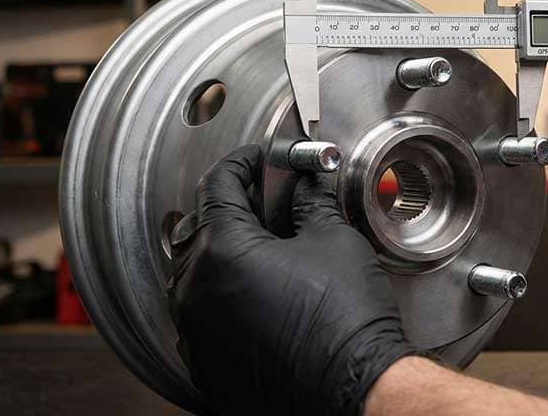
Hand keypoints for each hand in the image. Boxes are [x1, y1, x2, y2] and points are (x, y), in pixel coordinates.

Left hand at [168, 145, 415, 414]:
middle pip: (199, 228)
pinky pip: (200, 316)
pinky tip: (255, 294)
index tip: (256, 160)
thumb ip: (308, 203)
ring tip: (261, 248)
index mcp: (222, 251)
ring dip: (221, 253)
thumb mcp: (333, 239)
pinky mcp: (205, 362)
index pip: (217, 185)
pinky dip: (220, 297)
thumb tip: (303, 186)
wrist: (354, 386)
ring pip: (193, 274)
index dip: (241, 163)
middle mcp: (195, 291)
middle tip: (264, 200)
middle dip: (230, 207)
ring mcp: (195, 330)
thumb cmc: (345, 321)